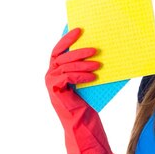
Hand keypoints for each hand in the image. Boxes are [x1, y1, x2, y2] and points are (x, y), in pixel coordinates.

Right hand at [45, 28, 116, 153]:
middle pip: (61, 56)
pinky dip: (80, 75)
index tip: (79, 29)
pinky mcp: (54, 91)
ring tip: (99, 63)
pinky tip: (93, 77)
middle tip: (94, 48)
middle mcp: (50, 74)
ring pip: (65, 66)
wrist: (82, 124)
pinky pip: (66, 77)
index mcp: (57, 68)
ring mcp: (50, 82)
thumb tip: (103, 49)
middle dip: (78, 51)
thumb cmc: (87, 101)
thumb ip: (89, 65)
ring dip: (82, 63)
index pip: (59, 48)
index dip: (67, 38)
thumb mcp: (89, 79)